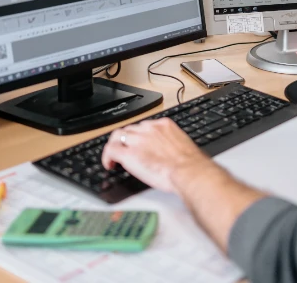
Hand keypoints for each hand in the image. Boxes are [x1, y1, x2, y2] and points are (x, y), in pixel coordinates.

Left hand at [102, 119, 220, 194]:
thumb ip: (172, 143)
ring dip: (116, 145)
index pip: (144, 126)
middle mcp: (149, 129)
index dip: (139, 136)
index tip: (139, 143)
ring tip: (114, 156)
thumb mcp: (183, 145)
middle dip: (127, 140)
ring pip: (118, 136)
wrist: (187, 170)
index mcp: (164, 125)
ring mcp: (137, 140)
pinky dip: (107, 156)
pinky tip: (109, 164)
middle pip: (130, 129)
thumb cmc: (190, 163)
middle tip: (125, 150)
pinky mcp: (128, 154)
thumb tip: (170, 152)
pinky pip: (111, 150)